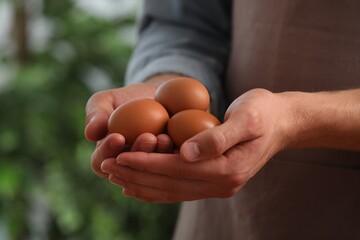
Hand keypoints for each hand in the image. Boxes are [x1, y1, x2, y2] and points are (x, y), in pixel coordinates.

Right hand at [84, 82, 174, 177]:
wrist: (159, 99)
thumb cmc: (127, 99)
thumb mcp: (107, 100)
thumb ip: (96, 113)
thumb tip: (90, 133)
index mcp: (106, 157)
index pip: (101, 162)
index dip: (108, 152)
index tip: (117, 136)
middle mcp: (127, 169)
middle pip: (129, 171)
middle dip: (138, 154)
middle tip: (148, 137)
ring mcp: (150, 170)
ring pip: (153, 172)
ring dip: (159, 156)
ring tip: (165, 138)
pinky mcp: (171, 167)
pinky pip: (173, 167)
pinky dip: (177, 157)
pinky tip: (181, 143)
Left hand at [102, 89, 291, 202]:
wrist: (281, 122)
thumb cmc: (264, 113)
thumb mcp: (247, 118)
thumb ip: (218, 136)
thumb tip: (187, 151)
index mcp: (227, 169)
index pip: (177, 169)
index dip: (146, 163)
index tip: (118, 156)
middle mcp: (221, 184)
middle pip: (169, 184)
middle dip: (136, 175)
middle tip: (106, 166)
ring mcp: (217, 185)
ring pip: (170, 190)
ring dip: (140, 183)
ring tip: (115, 175)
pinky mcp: (213, 180)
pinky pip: (178, 189)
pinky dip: (154, 188)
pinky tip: (137, 185)